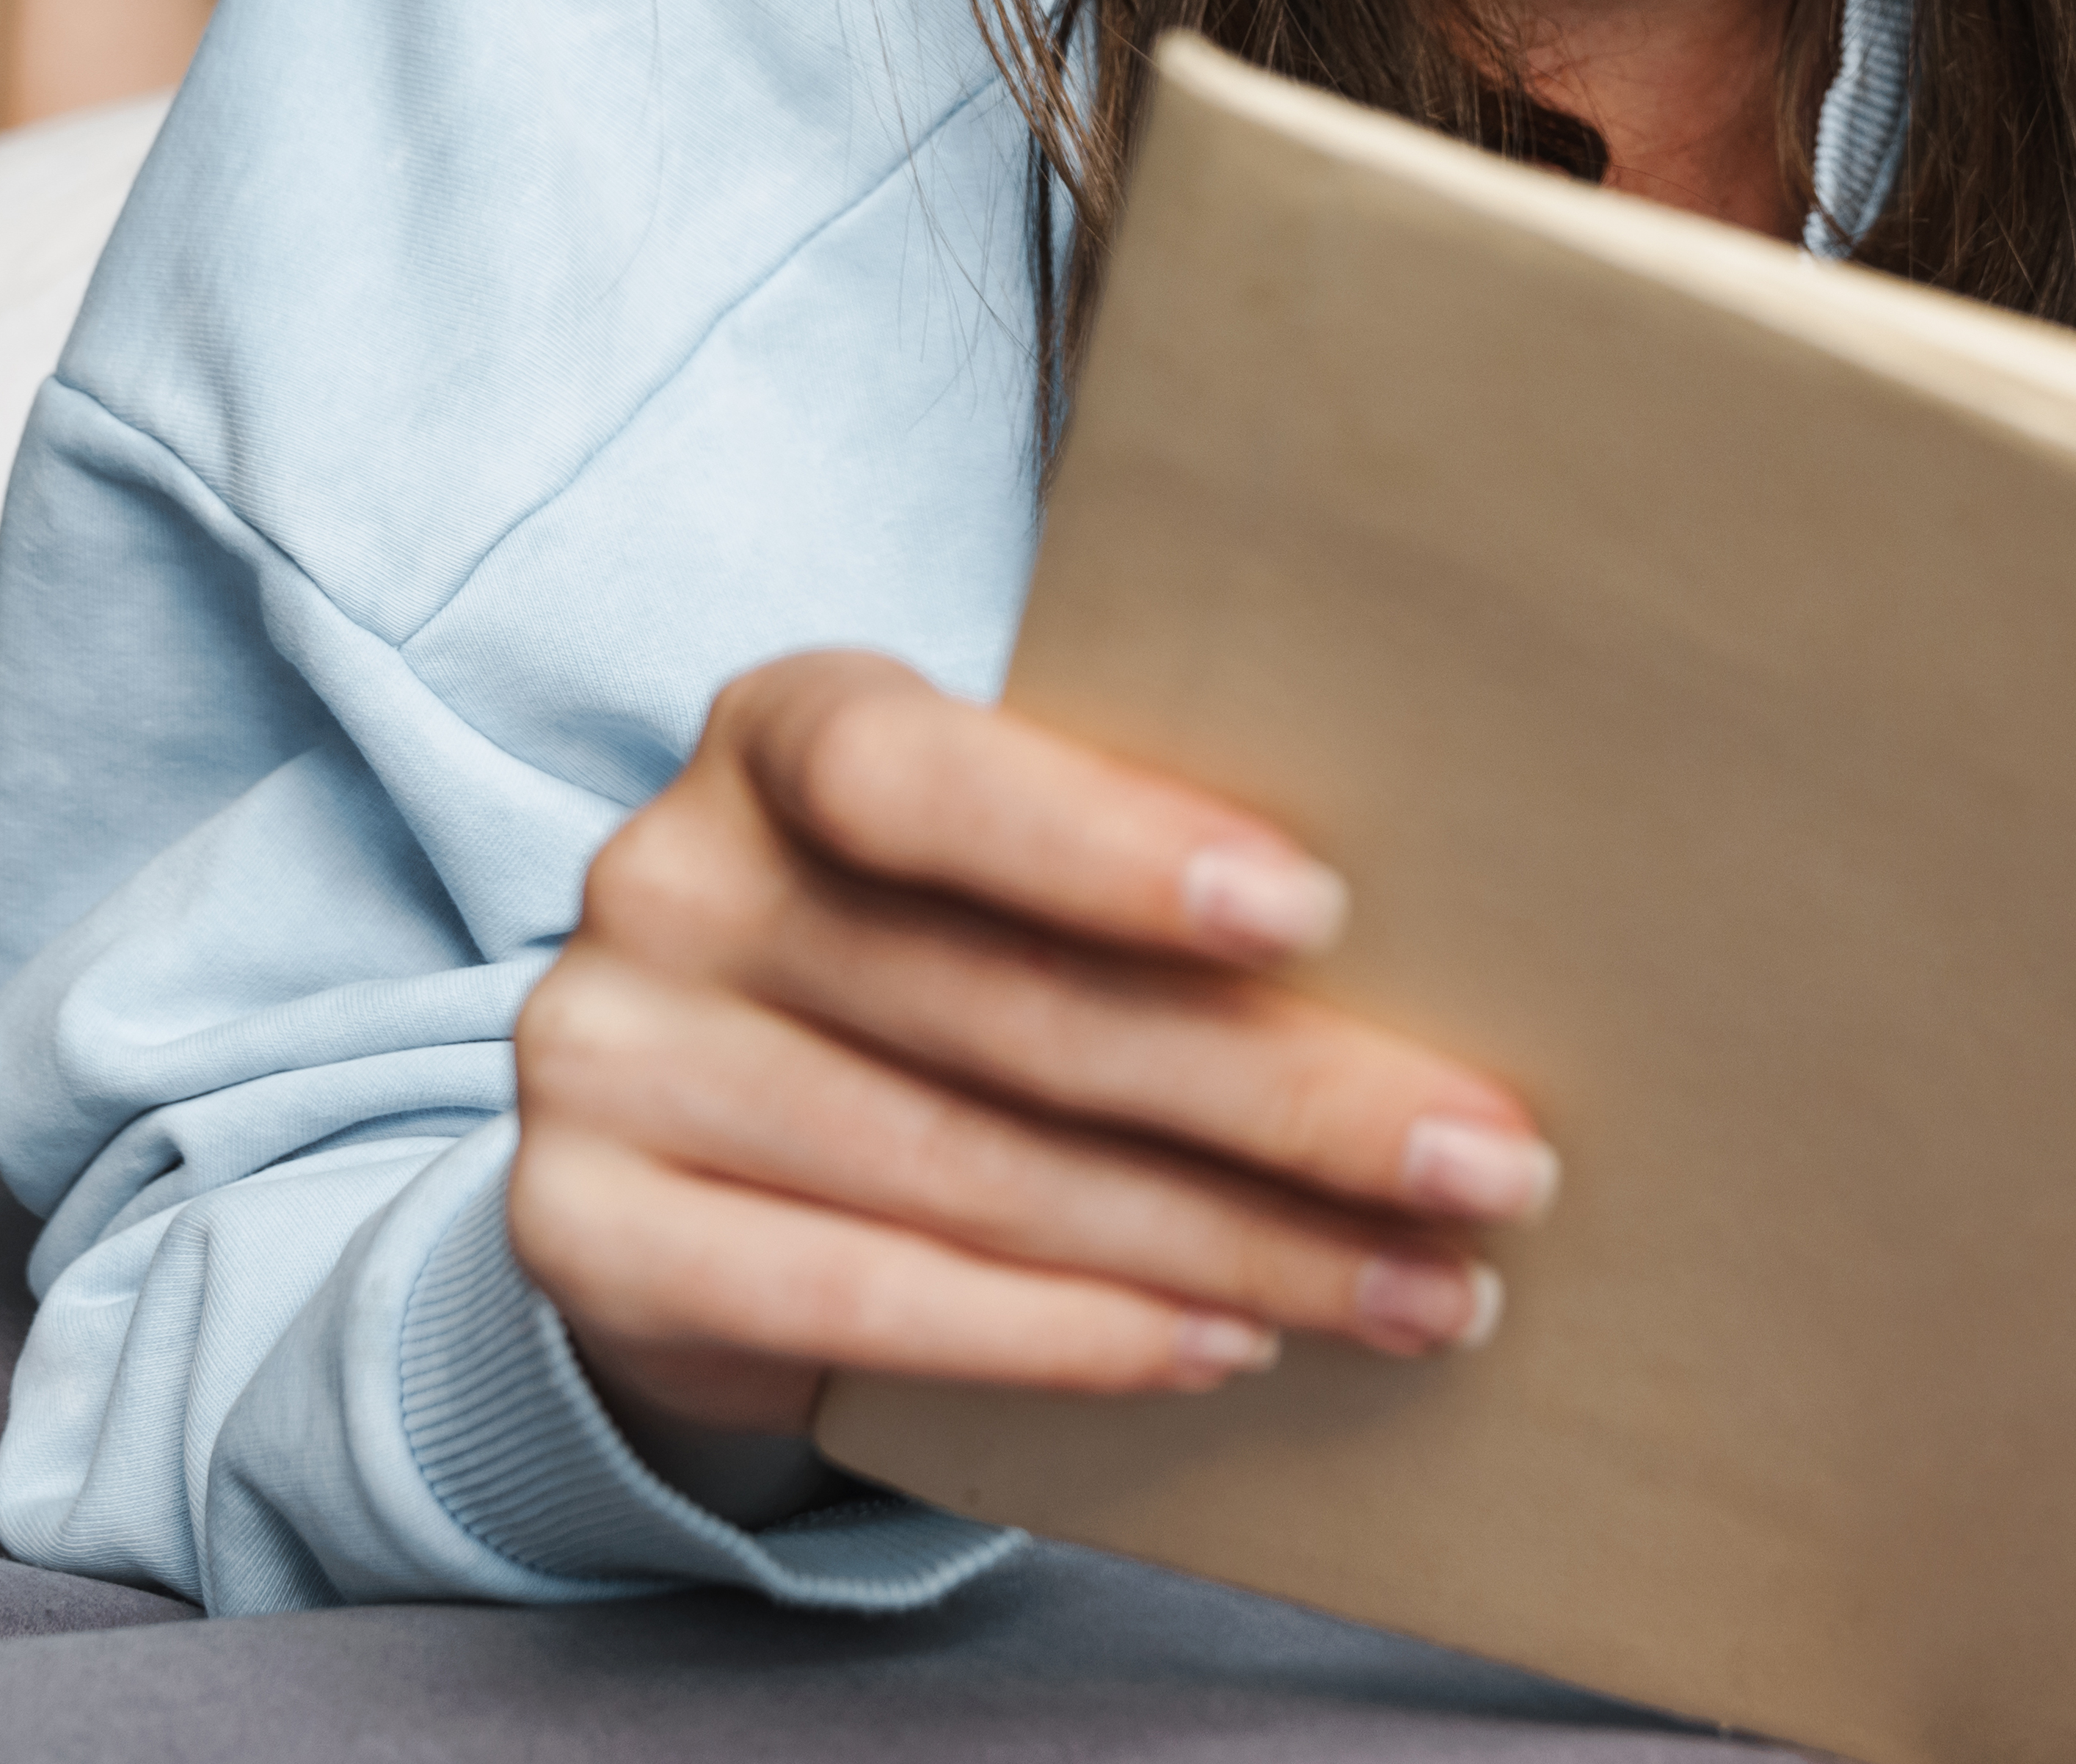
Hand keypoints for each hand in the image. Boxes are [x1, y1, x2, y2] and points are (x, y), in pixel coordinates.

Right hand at [507, 649, 1556, 1466]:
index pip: (928, 775)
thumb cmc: (929, 958)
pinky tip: (1226, 1348)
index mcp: (784, 727)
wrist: (695, 1136)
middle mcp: (671, 877)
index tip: (1317, 914)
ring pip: (976, 1175)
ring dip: (1230, 1248)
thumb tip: (1434, 958)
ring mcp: (604, 1059)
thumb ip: (1135, 876)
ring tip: (1416, 1289)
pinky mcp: (587, 1235)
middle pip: (1012, 1010)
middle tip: (1488, 1166)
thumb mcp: (1001, 872)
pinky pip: (866, 1301)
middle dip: (1284, 1101)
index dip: (1112, 845)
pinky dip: (1071, 1339)